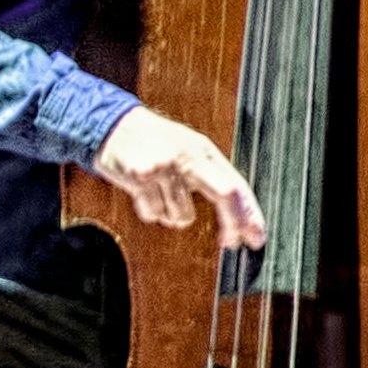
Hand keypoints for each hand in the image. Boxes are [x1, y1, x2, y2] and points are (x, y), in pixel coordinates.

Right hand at [93, 107, 265, 250]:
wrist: (112, 125)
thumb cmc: (153, 142)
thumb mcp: (188, 149)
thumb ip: (211, 175)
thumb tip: (238, 215)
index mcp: (203, 151)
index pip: (237, 185)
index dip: (250, 215)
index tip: (255, 238)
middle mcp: (188, 157)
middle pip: (225, 194)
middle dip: (234, 223)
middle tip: (232, 242)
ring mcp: (165, 167)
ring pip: (181, 216)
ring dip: (172, 215)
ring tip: (160, 194)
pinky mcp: (141, 177)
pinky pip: (153, 214)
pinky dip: (149, 210)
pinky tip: (142, 191)